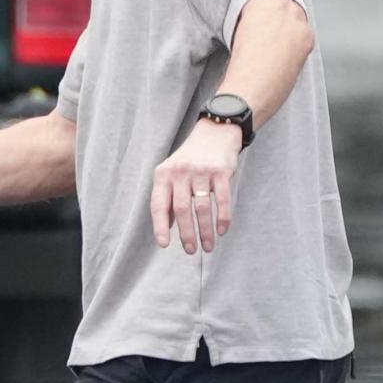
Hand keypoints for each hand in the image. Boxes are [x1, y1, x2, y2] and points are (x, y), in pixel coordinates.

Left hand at [154, 119, 244, 252]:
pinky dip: (223, 218)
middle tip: (191, 251)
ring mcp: (201, 171)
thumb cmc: (190, 159)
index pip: (159, 204)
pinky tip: (222, 231)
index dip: (160, 226)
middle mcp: (180, 172)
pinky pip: (222, 199)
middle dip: (187, 234)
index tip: (164, 245)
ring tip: (208, 247)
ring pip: (202, 208)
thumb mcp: (172, 173)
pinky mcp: (221, 171)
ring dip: (206, 230)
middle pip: (182, 209)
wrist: (215, 132)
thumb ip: (168, 197)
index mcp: (164, 175)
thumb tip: (167, 228)